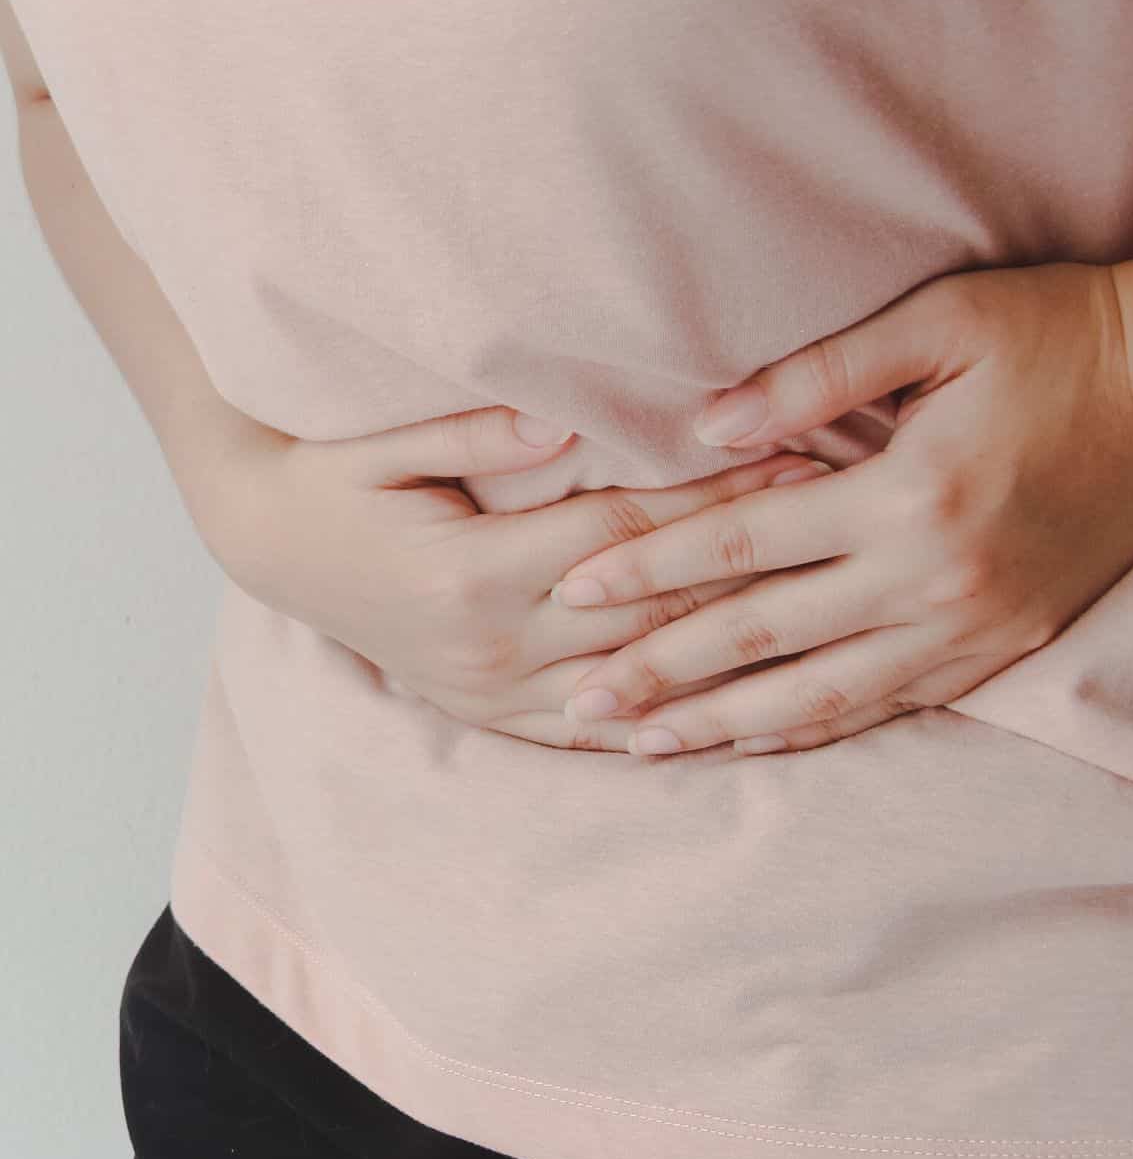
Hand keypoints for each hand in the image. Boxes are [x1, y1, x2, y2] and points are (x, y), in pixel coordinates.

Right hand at [212, 401, 821, 750]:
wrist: (270, 548)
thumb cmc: (331, 480)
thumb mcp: (380, 448)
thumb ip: (471, 436)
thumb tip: (560, 424)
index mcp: (471, 573)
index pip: (622, 535)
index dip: (712, 503)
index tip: (791, 467)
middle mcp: (491, 646)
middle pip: (647, 613)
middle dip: (746, 573)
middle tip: (835, 539)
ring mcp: (493, 693)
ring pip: (635, 686)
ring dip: (725, 657)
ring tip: (814, 627)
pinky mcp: (491, 715)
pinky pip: (595, 734)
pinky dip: (665, 723)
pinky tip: (732, 714)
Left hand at [548, 258, 1132, 756]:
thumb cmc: (1058, 336)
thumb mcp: (941, 323)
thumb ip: (816, 377)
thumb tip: (704, 426)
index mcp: (908, 494)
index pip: (742, 541)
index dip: (650, 566)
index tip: (574, 588)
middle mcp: (931, 579)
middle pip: (764, 637)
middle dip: (663, 672)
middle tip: (581, 704)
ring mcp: (967, 628)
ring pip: (821, 695)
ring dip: (725, 724)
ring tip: (646, 747)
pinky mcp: (996, 650)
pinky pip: (887, 706)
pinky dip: (814, 729)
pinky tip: (756, 741)